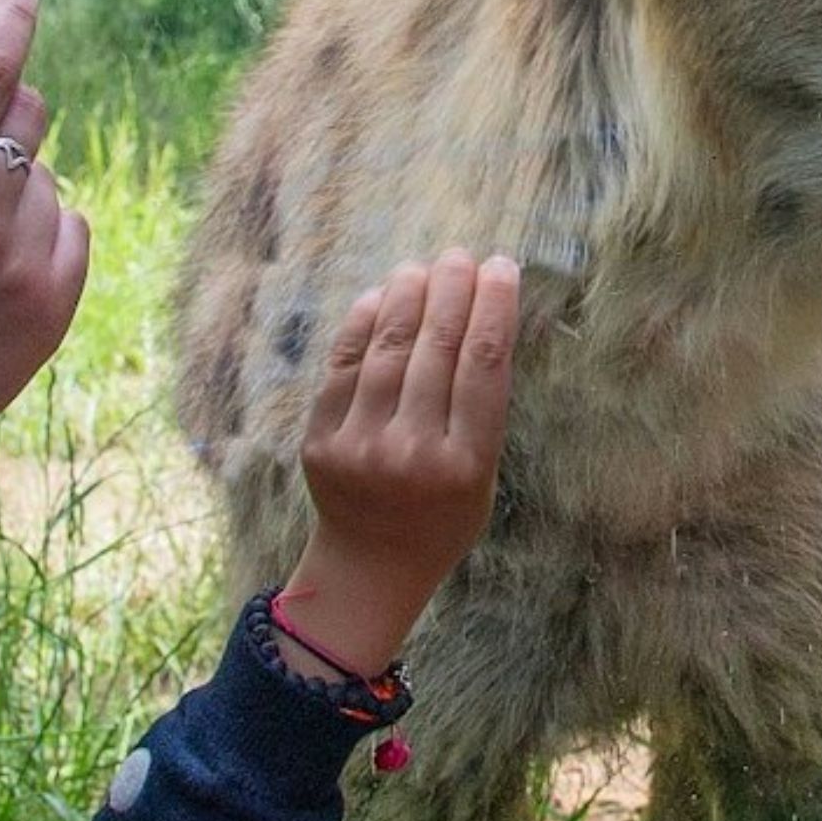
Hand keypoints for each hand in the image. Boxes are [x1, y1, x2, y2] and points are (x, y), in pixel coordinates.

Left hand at [273, 250, 520, 678]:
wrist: (371, 564)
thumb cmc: (442, 515)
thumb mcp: (482, 475)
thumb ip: (477, 411)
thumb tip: (476, 319)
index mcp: (466, 465)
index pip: (484, 368)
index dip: (494, 309)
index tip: (501, 269)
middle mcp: (412, 453)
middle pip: (436, 351)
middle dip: (451, 293)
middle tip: (460, 256)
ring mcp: (361, 446)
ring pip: (388, 352)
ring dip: (406, 300)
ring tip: (422, 268)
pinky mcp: (321, 441)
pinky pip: (343, 370)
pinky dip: (361, 329)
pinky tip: (379, 298)